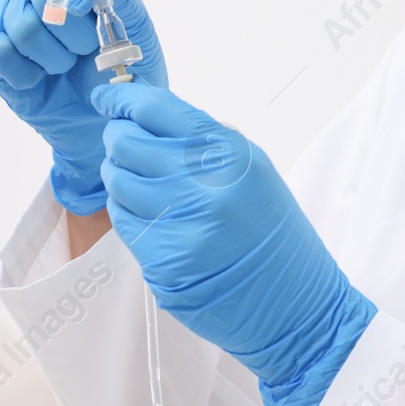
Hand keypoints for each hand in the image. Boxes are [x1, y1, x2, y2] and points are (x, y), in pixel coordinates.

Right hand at [0, 0, 165, 213]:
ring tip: (65, 65)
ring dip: (53, 58)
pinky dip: (26, 74)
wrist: (102, 115)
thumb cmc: (122, 66)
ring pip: (23, 27)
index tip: (85, 9)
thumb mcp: (135, 26)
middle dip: (73, 33)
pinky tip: (40, 78)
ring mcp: (8, 11)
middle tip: (87, 50)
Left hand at [95, 82, 375, 405]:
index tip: (108, 99)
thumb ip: (205, 144)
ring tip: (139, 183)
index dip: (122, 99)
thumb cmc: (276, 239)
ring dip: (119, 177)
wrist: (297, 306)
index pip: (156, 109)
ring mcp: (179, 223)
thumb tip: (148, 119)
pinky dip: (127, 214)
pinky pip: (123, 223)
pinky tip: (149, 217)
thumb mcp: (254, 172)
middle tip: (123, 143)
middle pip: (126, 142)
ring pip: (116, 182)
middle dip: (118, 139)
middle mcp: (203, 184)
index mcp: (230, 153)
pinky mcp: (162, 260)